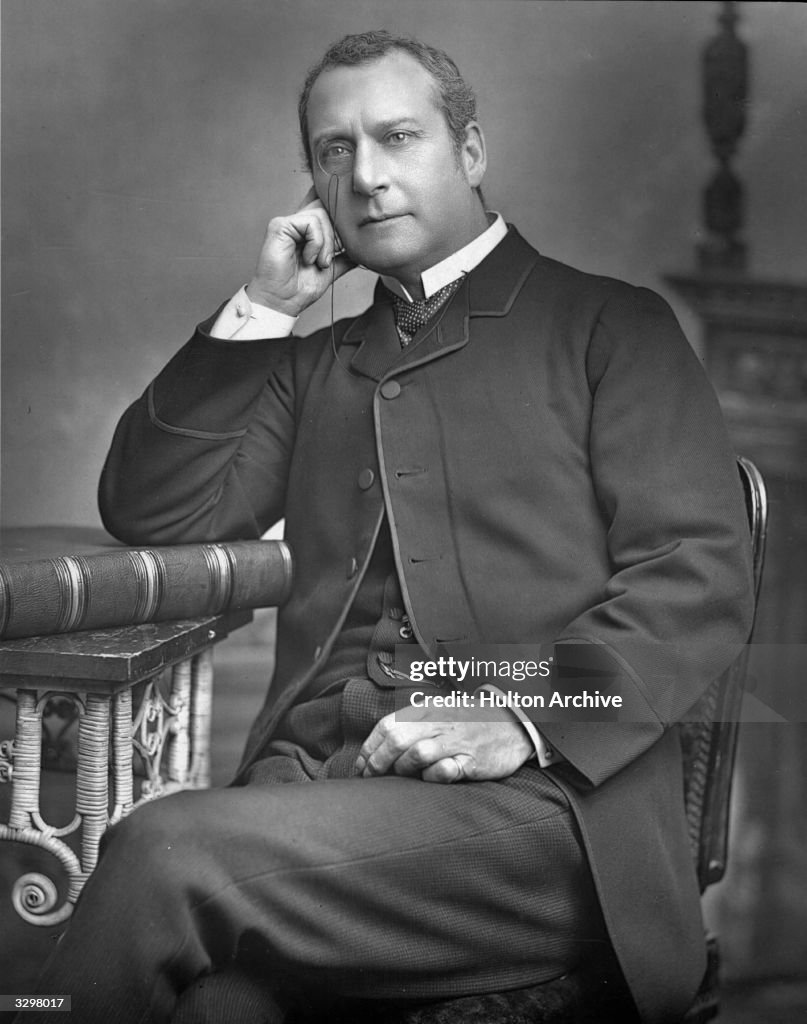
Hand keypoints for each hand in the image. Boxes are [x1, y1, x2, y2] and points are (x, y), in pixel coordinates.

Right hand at [246, 188, 354, 316]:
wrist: (282, 303)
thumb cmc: (298, 290)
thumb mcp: (331, 270)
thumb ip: (344, 257)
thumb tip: (362, 251)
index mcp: (307, 232)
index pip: (326, 208)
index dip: (339, 222)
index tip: (340, 249)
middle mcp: (297, 224)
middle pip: (328, 208)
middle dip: (337, 236)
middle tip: (329, 260)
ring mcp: (288, 223)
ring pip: (322, 215)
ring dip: (327, 243)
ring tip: (319, 263)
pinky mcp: (280, 226)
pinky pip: (311, 222)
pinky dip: (316, 243)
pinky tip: (308, 259)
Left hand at [355, 704, 533, 783]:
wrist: (513, 723)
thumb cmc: (468, 722)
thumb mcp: (438, 714)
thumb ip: (411, 727)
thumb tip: (376, 751)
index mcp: (426, 709)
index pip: (387, 725)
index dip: (369, 748)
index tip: (361, 766)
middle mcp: (438, 722)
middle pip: (397, 740)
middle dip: (378, 762)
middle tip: (371, 777)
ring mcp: (456, 741)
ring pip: (417, 754)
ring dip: (402, 769)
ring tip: (401, 776)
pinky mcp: (472, 760)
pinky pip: (445, 771)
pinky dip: (432, 777)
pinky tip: (430, 778)